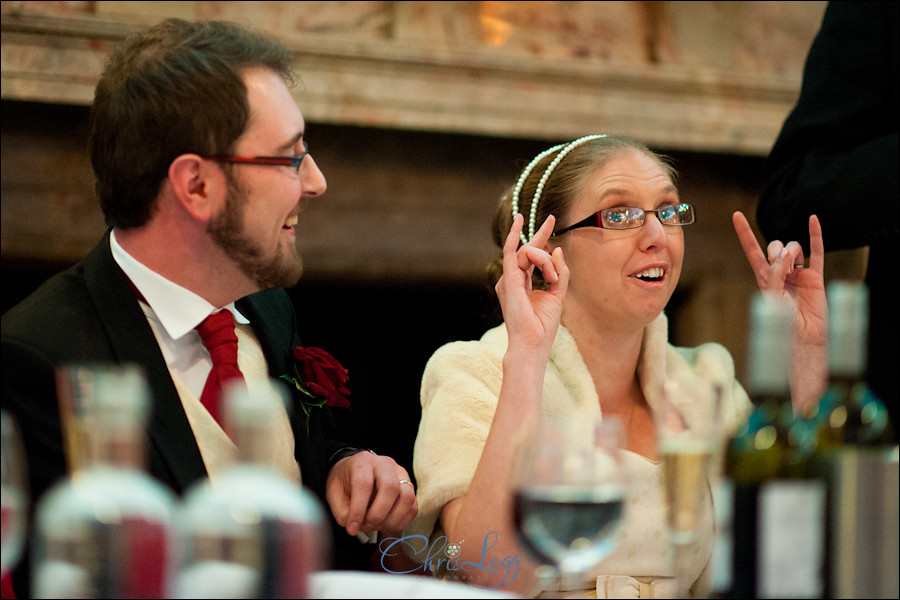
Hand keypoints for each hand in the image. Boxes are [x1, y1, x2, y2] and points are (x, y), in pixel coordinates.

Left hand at [325, 450, 417, 536]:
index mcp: (362, 461)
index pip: (364, 484)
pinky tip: (388, 524)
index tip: (352, 528)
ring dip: (393, 519)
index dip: (358, 510)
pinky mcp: (409, 487)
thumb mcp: (334, 495)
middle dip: (378, 514)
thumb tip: (358, 526)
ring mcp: (400, 474)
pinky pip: (413, 506)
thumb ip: (343, 512)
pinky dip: (402, 521)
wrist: (355, 472)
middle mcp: (385, 464)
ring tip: (379, 526)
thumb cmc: (344, 483)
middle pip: (390, 487)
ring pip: (407, 497)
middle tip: (368, 525)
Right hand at [496, 214, 568, 354]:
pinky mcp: (508, 280)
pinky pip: (512, 253)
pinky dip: (518, 238)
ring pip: (526, 252)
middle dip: (542, 235)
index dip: (540, 235)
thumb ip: (559, 273)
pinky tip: (519, 223)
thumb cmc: (542, 326)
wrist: (532, 344)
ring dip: (544, 259)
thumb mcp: (557, 295)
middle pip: (529, 250)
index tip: (550, 218)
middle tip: (551, 219)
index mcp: (521, 283)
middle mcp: (511, 279)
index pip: (530, 253)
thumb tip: (557, 249)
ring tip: (552, 278)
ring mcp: (507, 279)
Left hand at [733, 211, 826, 410]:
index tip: (736, 215)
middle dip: (776, 249)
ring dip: (793, 251)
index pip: (751, 250)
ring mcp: (798, 272)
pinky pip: (817, 251)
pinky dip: (815, 234)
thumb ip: (776, 275)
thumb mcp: (772, 298)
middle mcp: (780, 272)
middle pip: (775, 246)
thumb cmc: (782, 324)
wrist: (803, 338)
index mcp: (764, 277)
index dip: (744, 233)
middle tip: (781, 264)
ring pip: (794, 247)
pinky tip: (813, 219)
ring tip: (795, 265)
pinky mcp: (815, 276)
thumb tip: (785, 254)